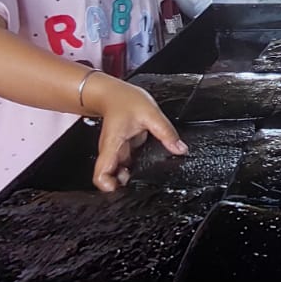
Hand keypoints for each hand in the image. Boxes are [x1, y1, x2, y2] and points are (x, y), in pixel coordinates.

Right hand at [85, 75, 186, 191]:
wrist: (114, 93)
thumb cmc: (125, 100)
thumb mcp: (150, 114)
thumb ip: (166, 132)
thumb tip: (180, 149)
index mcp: (111, 145)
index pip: (100, 174)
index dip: (108, 187)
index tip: (122, 188)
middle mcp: (111, 152)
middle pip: (110, 178)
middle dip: (123, 186)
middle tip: (141, 184)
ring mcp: (116, 152)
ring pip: (119, 173)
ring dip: (130, 178)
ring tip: (148, 175)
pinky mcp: (122, 150)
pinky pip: (127, 165)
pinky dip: (135, 168)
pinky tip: (147, 165)